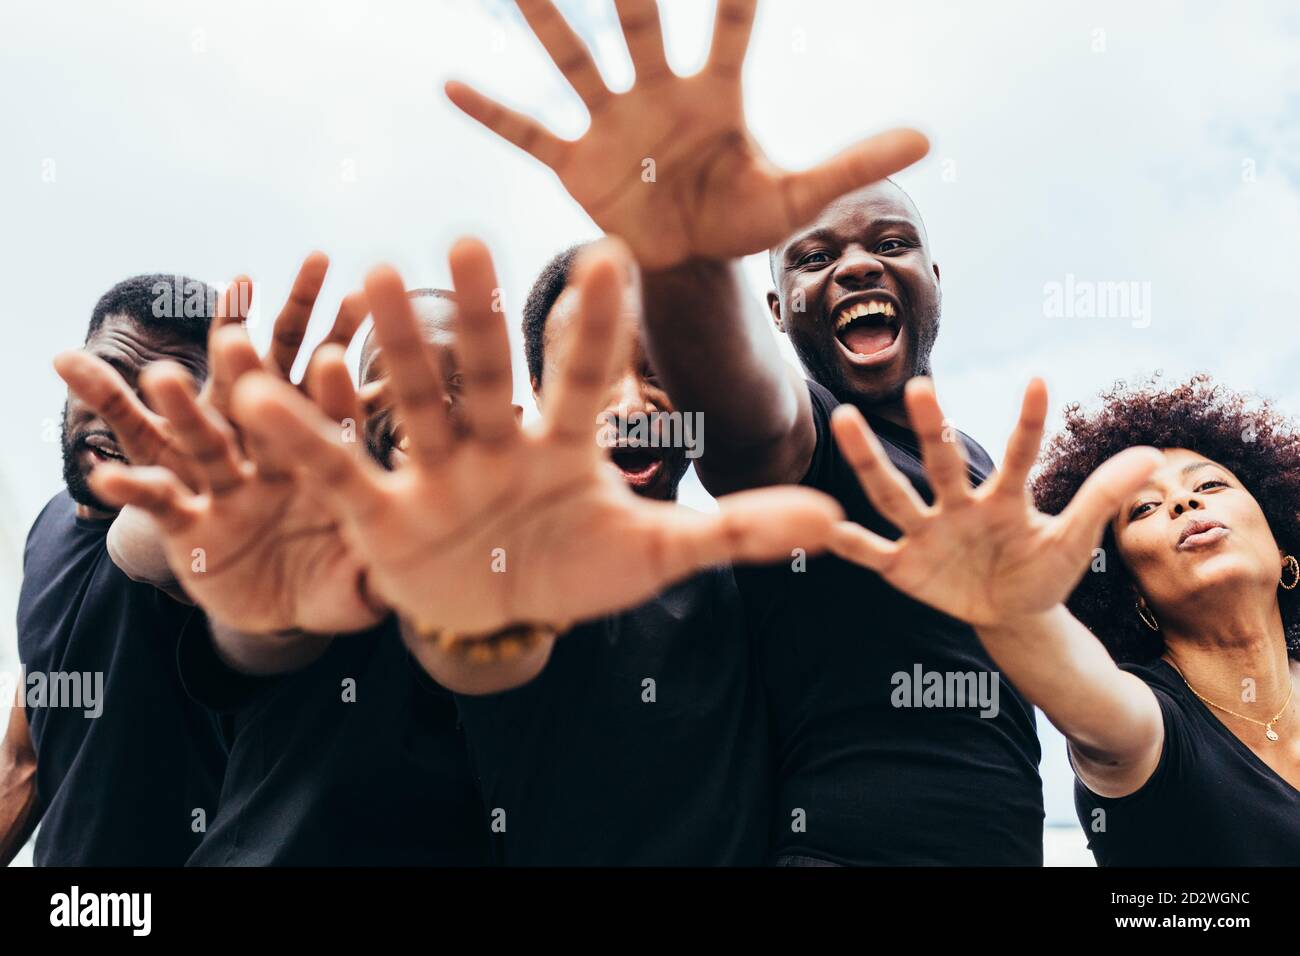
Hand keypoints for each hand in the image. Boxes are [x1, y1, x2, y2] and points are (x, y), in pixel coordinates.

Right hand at [58, 254, 381, 634]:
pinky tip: (104, 477)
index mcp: (325, 465)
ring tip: (159, 377)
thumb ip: (377, 577)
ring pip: (201, 440)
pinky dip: (129, 490)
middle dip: (248, 374)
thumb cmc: (333, 580)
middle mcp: (273, 463)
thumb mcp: (357, 584)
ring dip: (179, 410)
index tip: (333, 359)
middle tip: (236, 338)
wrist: (286, 605)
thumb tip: (400, 584)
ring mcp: (226, 487)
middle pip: (261, 409)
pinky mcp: (185, 521)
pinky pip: (155, 499)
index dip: (330, 393)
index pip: (331, 420)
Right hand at [227, 237, 843, 635]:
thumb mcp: (656, 557)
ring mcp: (436, 470)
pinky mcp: (382, 511)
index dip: (592, 324)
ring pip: (415, 400)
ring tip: (376, 276)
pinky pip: (339, 467)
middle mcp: (496, 440)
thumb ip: (732, 535)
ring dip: (397, 348)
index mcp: (564, 444)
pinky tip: (261, 387)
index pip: (581, 374)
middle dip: (481, 315)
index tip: (604, 257)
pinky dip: (305, 433)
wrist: (500, 611)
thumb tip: (828, 522)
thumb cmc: (578, 570)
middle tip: (473, 241)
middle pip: (490, 370)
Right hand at [446, 0, 928, 269]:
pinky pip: (527, 132)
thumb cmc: (743, 217)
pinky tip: (448, 83)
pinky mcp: (574, 164)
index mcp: (716, 93)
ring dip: (546, 21)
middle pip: (638, 20)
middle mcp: (657, 92)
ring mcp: (611, 123)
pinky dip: (491, 112)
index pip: (729, 23)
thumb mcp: (799, 197)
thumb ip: (851, 164)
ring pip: (572, 59)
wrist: (688, 260)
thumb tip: (926, 135)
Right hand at [827, 378, 1161, 626]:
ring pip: (894, 495)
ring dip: (869, 461)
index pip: (1020, 456)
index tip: (1041, 380)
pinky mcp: (904, 567)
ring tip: (845, 419)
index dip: (1030, 423)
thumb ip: (1102, 497)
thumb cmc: (1042, 570)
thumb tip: (1151, 454)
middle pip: (943, 464)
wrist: (1010, 615)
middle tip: (921, 388)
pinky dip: (848, 543)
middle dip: (932, 430)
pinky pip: (871, 552)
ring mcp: (928, 533)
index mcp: (1004, 500)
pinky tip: (823, 525)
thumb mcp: (1075, 541)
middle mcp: (959, 506)